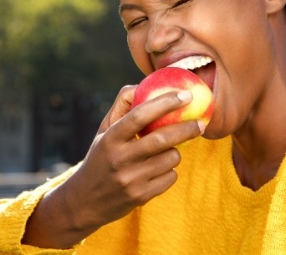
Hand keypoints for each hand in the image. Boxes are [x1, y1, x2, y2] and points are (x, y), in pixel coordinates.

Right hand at [23, 86, 204, 247]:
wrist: (84, 201)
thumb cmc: (101, 157)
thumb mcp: (104, 131)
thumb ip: (122, 106)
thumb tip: (141, 85)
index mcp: (110, 138)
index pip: (140, 115)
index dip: (165, 103)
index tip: (186, 95)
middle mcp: (120, 158)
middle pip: (162, 139)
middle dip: (186, 128)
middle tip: (200, 122)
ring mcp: (130, 179)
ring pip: (170, 158)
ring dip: (175, 151)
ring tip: (165, 151)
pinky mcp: (141, 197)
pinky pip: (170, 177)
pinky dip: (170, 170)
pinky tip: (158, 170)